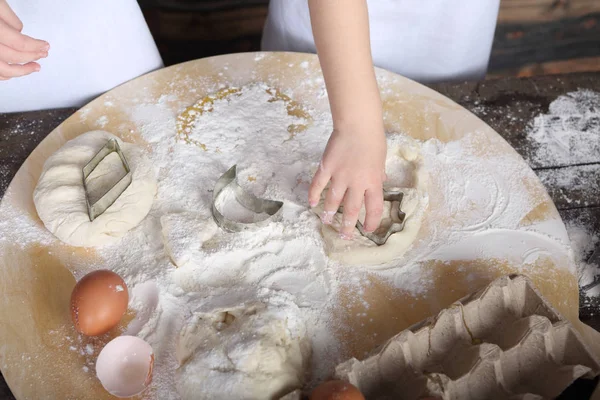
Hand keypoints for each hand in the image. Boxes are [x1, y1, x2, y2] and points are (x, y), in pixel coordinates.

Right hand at [0, 0, 48, 79]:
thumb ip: (9, 18)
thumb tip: (20, 32)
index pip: (19, 43)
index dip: (36, 46)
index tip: (45, 46)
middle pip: (12, 57)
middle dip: (31, 57)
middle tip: (43, 55)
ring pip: (1, 70)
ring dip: (21, 71)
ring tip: (34, 67)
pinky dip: (3, 75)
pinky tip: (12, 72)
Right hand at [309, 121, 386, 238]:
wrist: (358, 124)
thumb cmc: (373, 139)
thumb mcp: (382, 159)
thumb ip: (378, 174)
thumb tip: (380, 181)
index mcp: (373, 181)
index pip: (374, 208)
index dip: (371, 221)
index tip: (368, 228)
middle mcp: (357, 182)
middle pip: (352, 210)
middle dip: (348, 226)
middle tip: (344, 236)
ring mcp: (340, 176)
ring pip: (333, 201)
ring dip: (330, 213)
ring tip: (327, 221)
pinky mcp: (327, 167)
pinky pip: (318, 184)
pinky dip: (313, 194)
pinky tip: (311, 203)